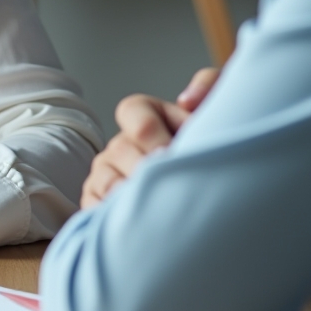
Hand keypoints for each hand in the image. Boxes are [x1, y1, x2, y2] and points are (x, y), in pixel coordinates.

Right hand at [80, 67, 218, 208]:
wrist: (209, 194)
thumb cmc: (210, 149)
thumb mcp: (215, 110)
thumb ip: (209, 85)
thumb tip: (188, 99)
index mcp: (144, 115)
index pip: (132, 112)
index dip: (150, 132)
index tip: (171, 152)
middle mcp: (121, 142)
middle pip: (120, 150)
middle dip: (146, 170)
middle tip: (168, 186)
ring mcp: (106, 171)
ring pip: (107, 181)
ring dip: (130, 196)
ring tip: (154, 210)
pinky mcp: (98, 200)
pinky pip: (95, 208)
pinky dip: (112, 217)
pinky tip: (137, 225)